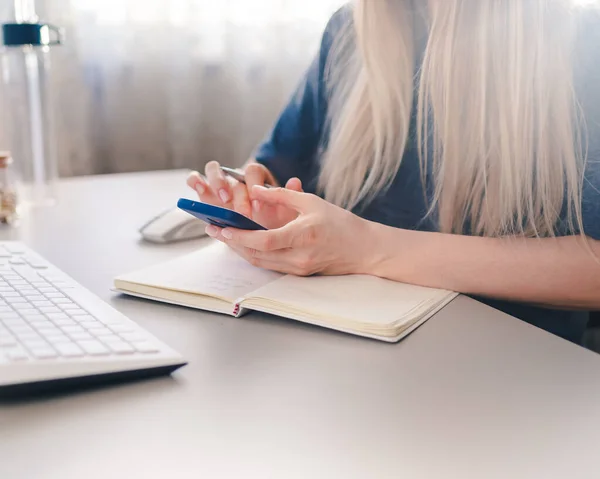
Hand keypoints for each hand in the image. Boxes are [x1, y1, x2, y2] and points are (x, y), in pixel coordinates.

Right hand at [186, 161, 302, 228]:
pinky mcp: (205, 191)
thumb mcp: (284, 211)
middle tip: (243, 213)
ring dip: (217, 182)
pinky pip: (196, 179)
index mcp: (256, 177)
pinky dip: (195, 181)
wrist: (259, 231)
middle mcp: (236, 176)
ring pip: (213, 169)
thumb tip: (295, 181)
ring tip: (223, 201)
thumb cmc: (272, 219)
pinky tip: (198, 189)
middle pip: (233, 173)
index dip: (255, 187)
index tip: (258, 207)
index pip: (254, 171)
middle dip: (237, 193)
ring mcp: (219, 182)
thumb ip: (289, 197)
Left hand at [204, 186, 377, 275]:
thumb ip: (282, 195)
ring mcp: (298, 269)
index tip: (222, 228)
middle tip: (213, 230)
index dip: (240, 236)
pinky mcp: (298, 274)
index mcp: (303, 236)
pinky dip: (254, 254)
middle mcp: (299, 257)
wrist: (363, 249)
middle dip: (231, 243)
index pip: (264, 241)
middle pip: (256, 255)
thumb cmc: (339, 222)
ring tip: (223, 236)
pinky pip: (270, 265)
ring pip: (260, 263)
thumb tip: (255, 190)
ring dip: (239, 250)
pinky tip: (243, 243)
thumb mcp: (311, 201)